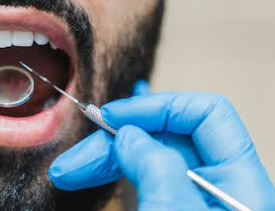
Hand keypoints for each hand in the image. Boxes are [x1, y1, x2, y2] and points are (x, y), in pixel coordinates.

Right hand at [49, 81, 274, 209]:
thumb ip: (157, 166)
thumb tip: (129, 135)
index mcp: (239, 183)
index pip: (206, 114)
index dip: (157, 106)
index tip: (113, 118)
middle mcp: (215, 187)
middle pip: (166, 137)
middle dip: (116, 140)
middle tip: (73, 159)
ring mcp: (188, 201)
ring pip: (146, 159)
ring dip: (104, 158)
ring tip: (67, 170)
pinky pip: (140, 180)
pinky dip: (113, 172)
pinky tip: (93, 167)